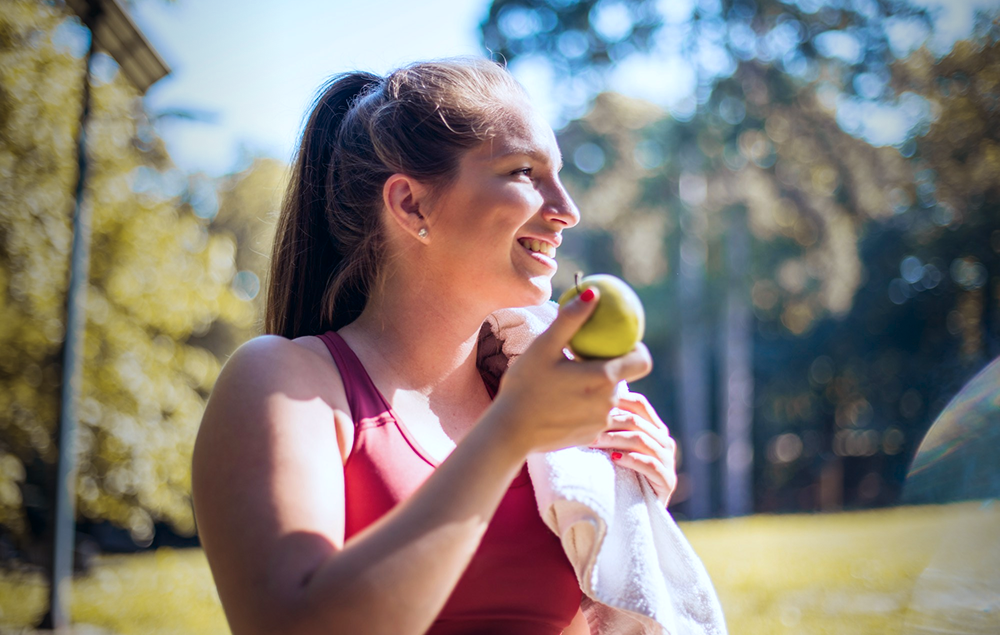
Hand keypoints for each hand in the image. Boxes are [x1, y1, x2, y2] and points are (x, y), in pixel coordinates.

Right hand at [492, 287, 652, 454]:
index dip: (637, 349)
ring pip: (608, 397)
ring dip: (596, 386)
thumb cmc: (524, 386)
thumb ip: (571, 319)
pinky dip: (585, 405)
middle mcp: (609, 402)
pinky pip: (595, 415)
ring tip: (567, 380)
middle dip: (609, 365)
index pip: (642, 360)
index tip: (620, 341)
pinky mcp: (590, 436)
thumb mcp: (543, 347)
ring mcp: (600, 422)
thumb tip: (593, 292)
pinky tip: (561, 401)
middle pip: (623, 377)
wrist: (509, 432)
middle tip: (584, 357)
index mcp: (604, 377)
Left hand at [588, 391, 677, 506]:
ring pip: (642, 441)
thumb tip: (588, 405)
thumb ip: (612, 429)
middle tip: (586, 427)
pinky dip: (631, 459)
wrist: (634, 512)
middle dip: (610, 423)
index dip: (619, 400)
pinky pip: (650, 464)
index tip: (595, 401)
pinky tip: (614, 458)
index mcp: (654, 429)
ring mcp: (668, 461)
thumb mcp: (617, 449)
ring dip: (615, 439)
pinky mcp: (667, 481)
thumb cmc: (621, 475)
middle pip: (637, 422)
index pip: (640, 405)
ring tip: (594, 442)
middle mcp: (665, 442)